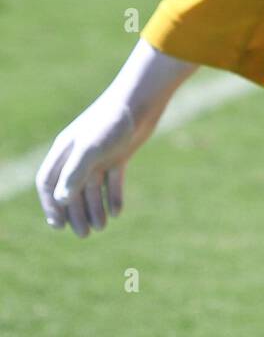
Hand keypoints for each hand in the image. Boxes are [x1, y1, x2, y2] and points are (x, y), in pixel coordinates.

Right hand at [36, 39, 196, 237]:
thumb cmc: (111, 121)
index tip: (58, 226)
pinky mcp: (119, 155)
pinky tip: (117, 212)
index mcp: (65, 150)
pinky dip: (113, 197)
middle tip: (84, 234)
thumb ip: (74, 174)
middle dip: (76, 213)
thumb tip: (61, 200)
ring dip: (95, 209)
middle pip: (71, 190)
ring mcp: (99, 155)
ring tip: (101, 227)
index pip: (48, 182)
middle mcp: (80, 154)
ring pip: (92, 189)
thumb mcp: (90, 149)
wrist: (141, 102)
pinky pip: (112, 182)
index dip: (50, 205)